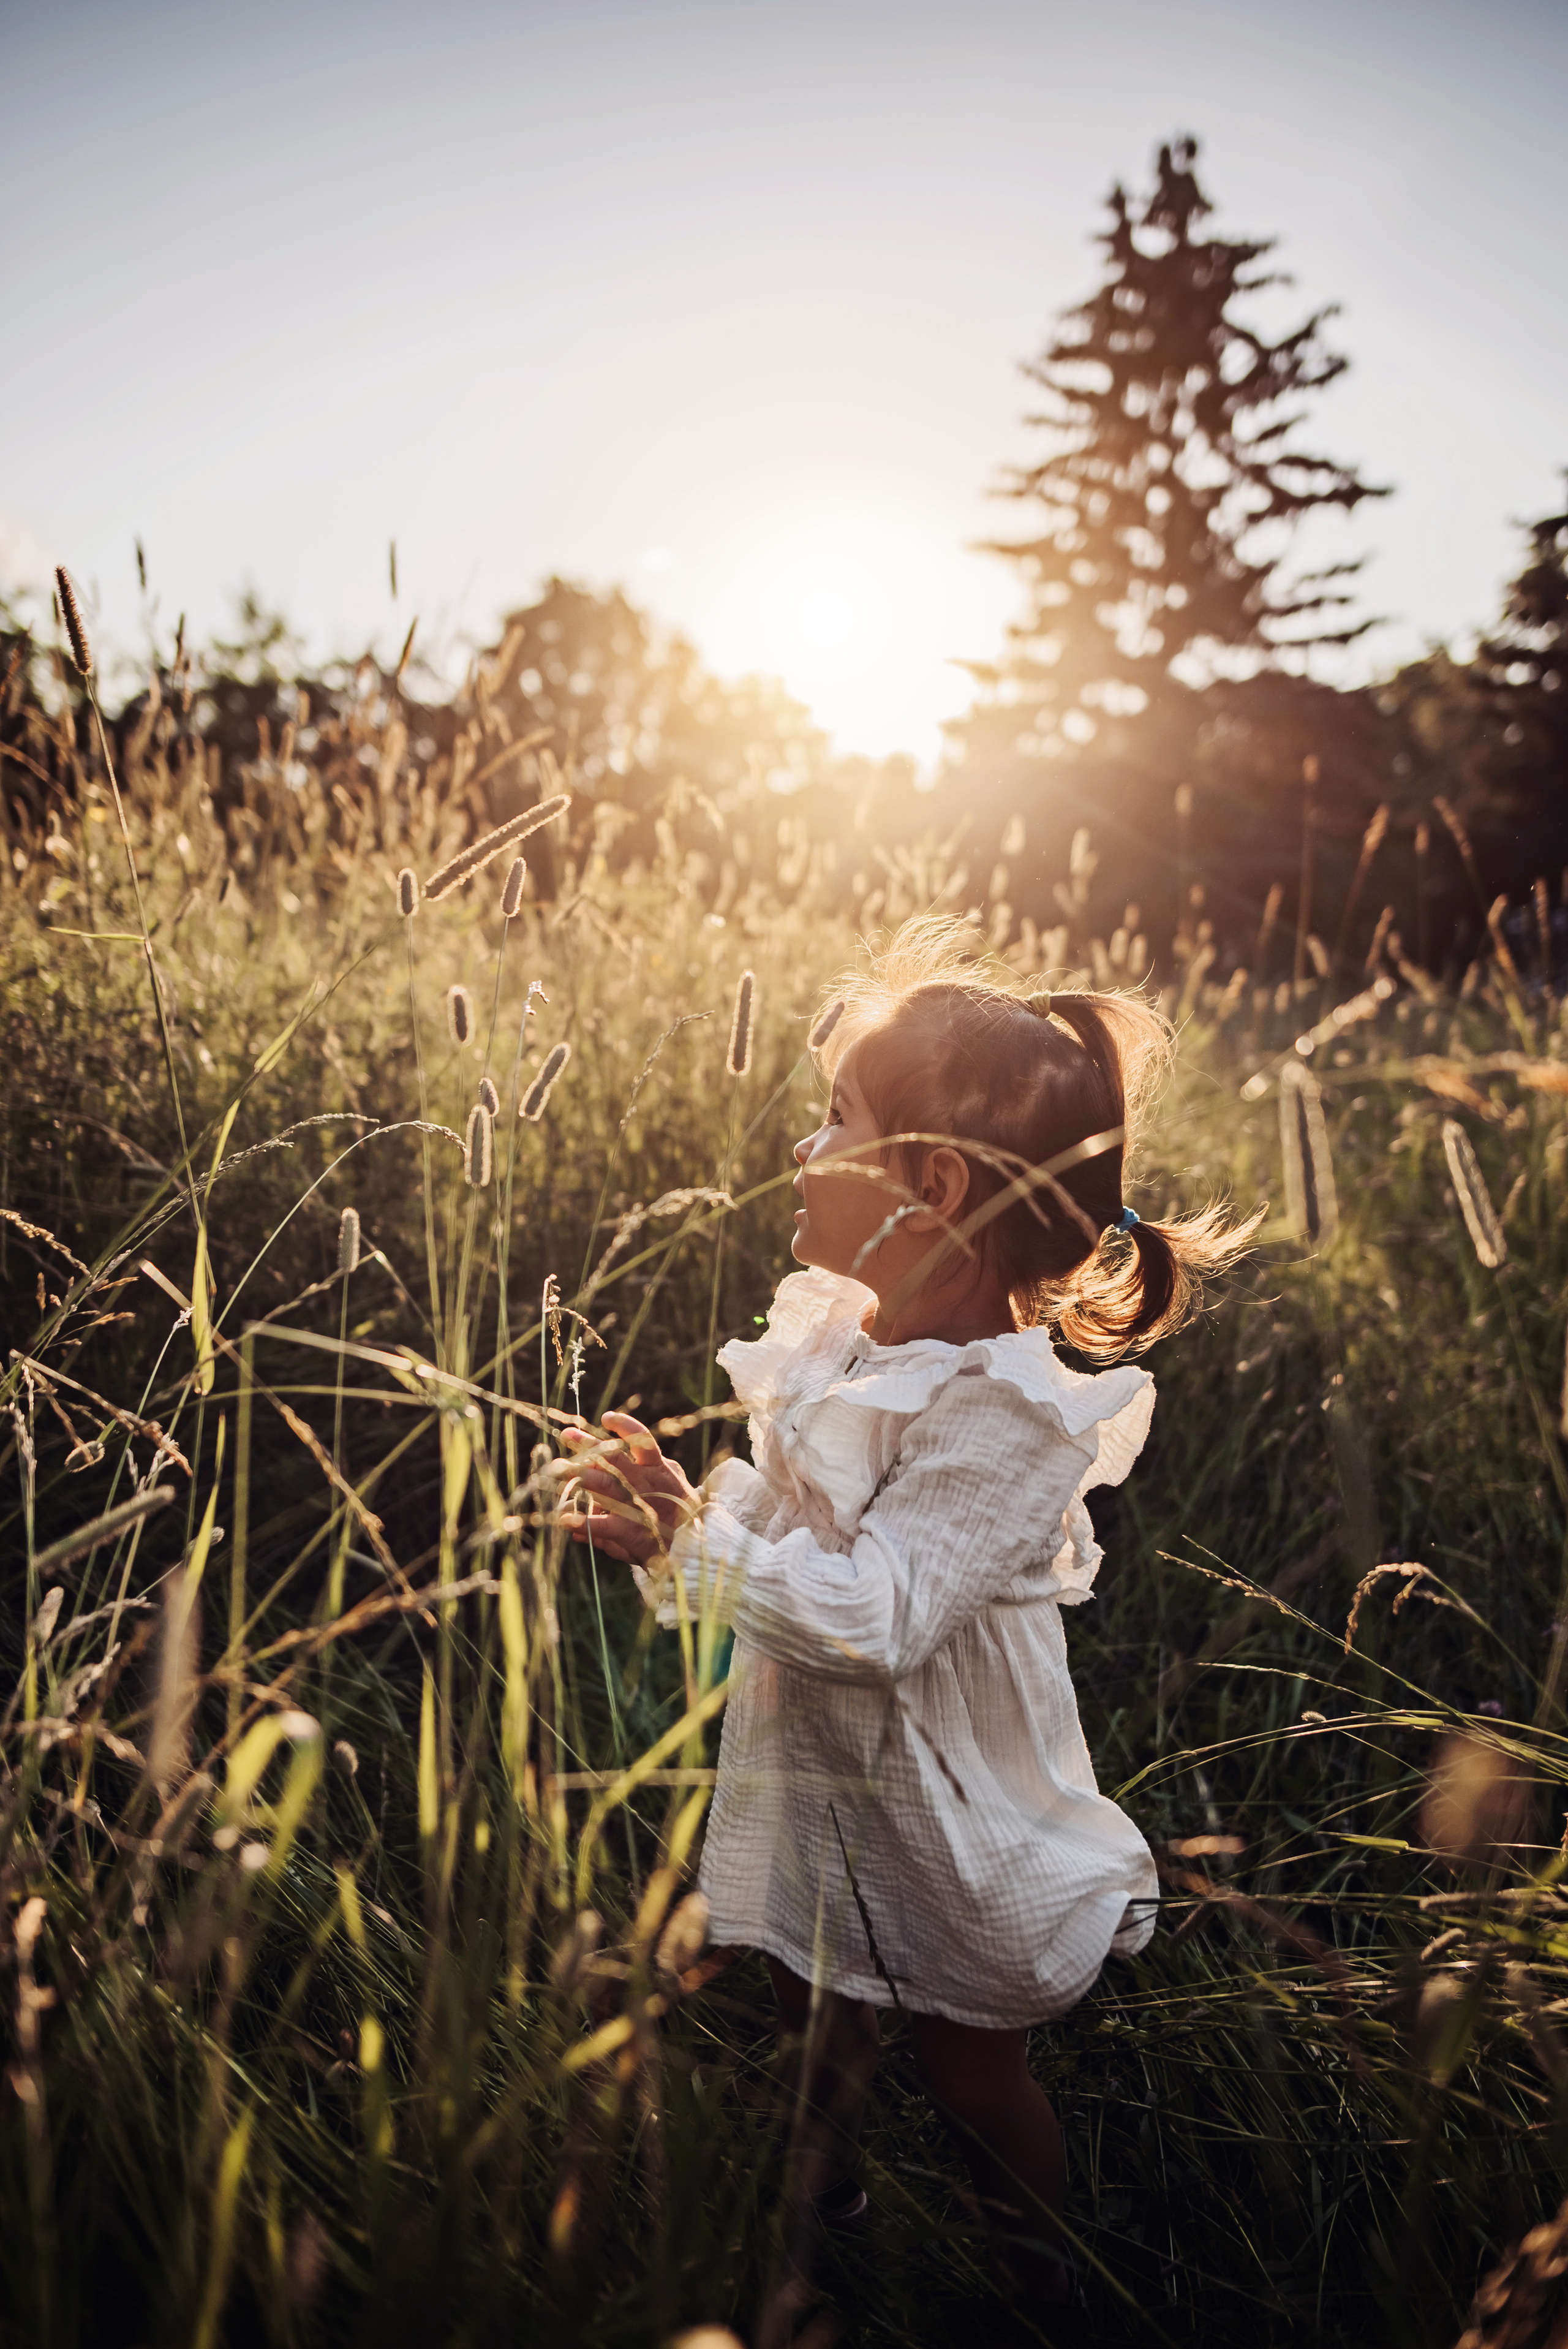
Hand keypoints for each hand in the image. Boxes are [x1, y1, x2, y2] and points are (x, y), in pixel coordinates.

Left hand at [552, 1411, 701, 1564]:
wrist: (691, 1547)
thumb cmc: (676, 1513)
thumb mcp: (664, 1489)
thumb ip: (640, 1477)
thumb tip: (618, 1463)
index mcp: (656, 1469)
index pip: (642, 1440)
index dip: (624, 1426)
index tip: (606, 1417)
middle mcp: (645, 1483)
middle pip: (614, 1458)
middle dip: (588, 1445)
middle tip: (567, 1434)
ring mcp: (637, 1506)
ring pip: (604, 1485)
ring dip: (580, 1476)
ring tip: (558, 1468)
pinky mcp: (629, 1531)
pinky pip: (602, 1524)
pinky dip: (582, 1521)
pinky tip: (564, 1519)